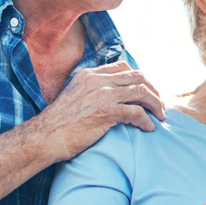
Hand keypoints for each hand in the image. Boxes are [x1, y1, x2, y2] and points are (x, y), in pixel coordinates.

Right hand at [34, 62, 165, 162]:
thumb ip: (91, 90)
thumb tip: (110, 95)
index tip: (147, 90)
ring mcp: (102, 95)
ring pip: (141, 92)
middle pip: (137, 76)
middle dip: (153, 90)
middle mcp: (97, 80)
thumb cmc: (59, 123)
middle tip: (159, 104)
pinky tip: (149, 128)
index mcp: (90, 74)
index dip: (140, 78)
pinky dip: (147, 121)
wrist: (45, 137)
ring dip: (155, 104)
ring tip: (160, 116)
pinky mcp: (106, 112)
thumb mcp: (74, 96)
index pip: (123, 67)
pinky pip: (137, 112)